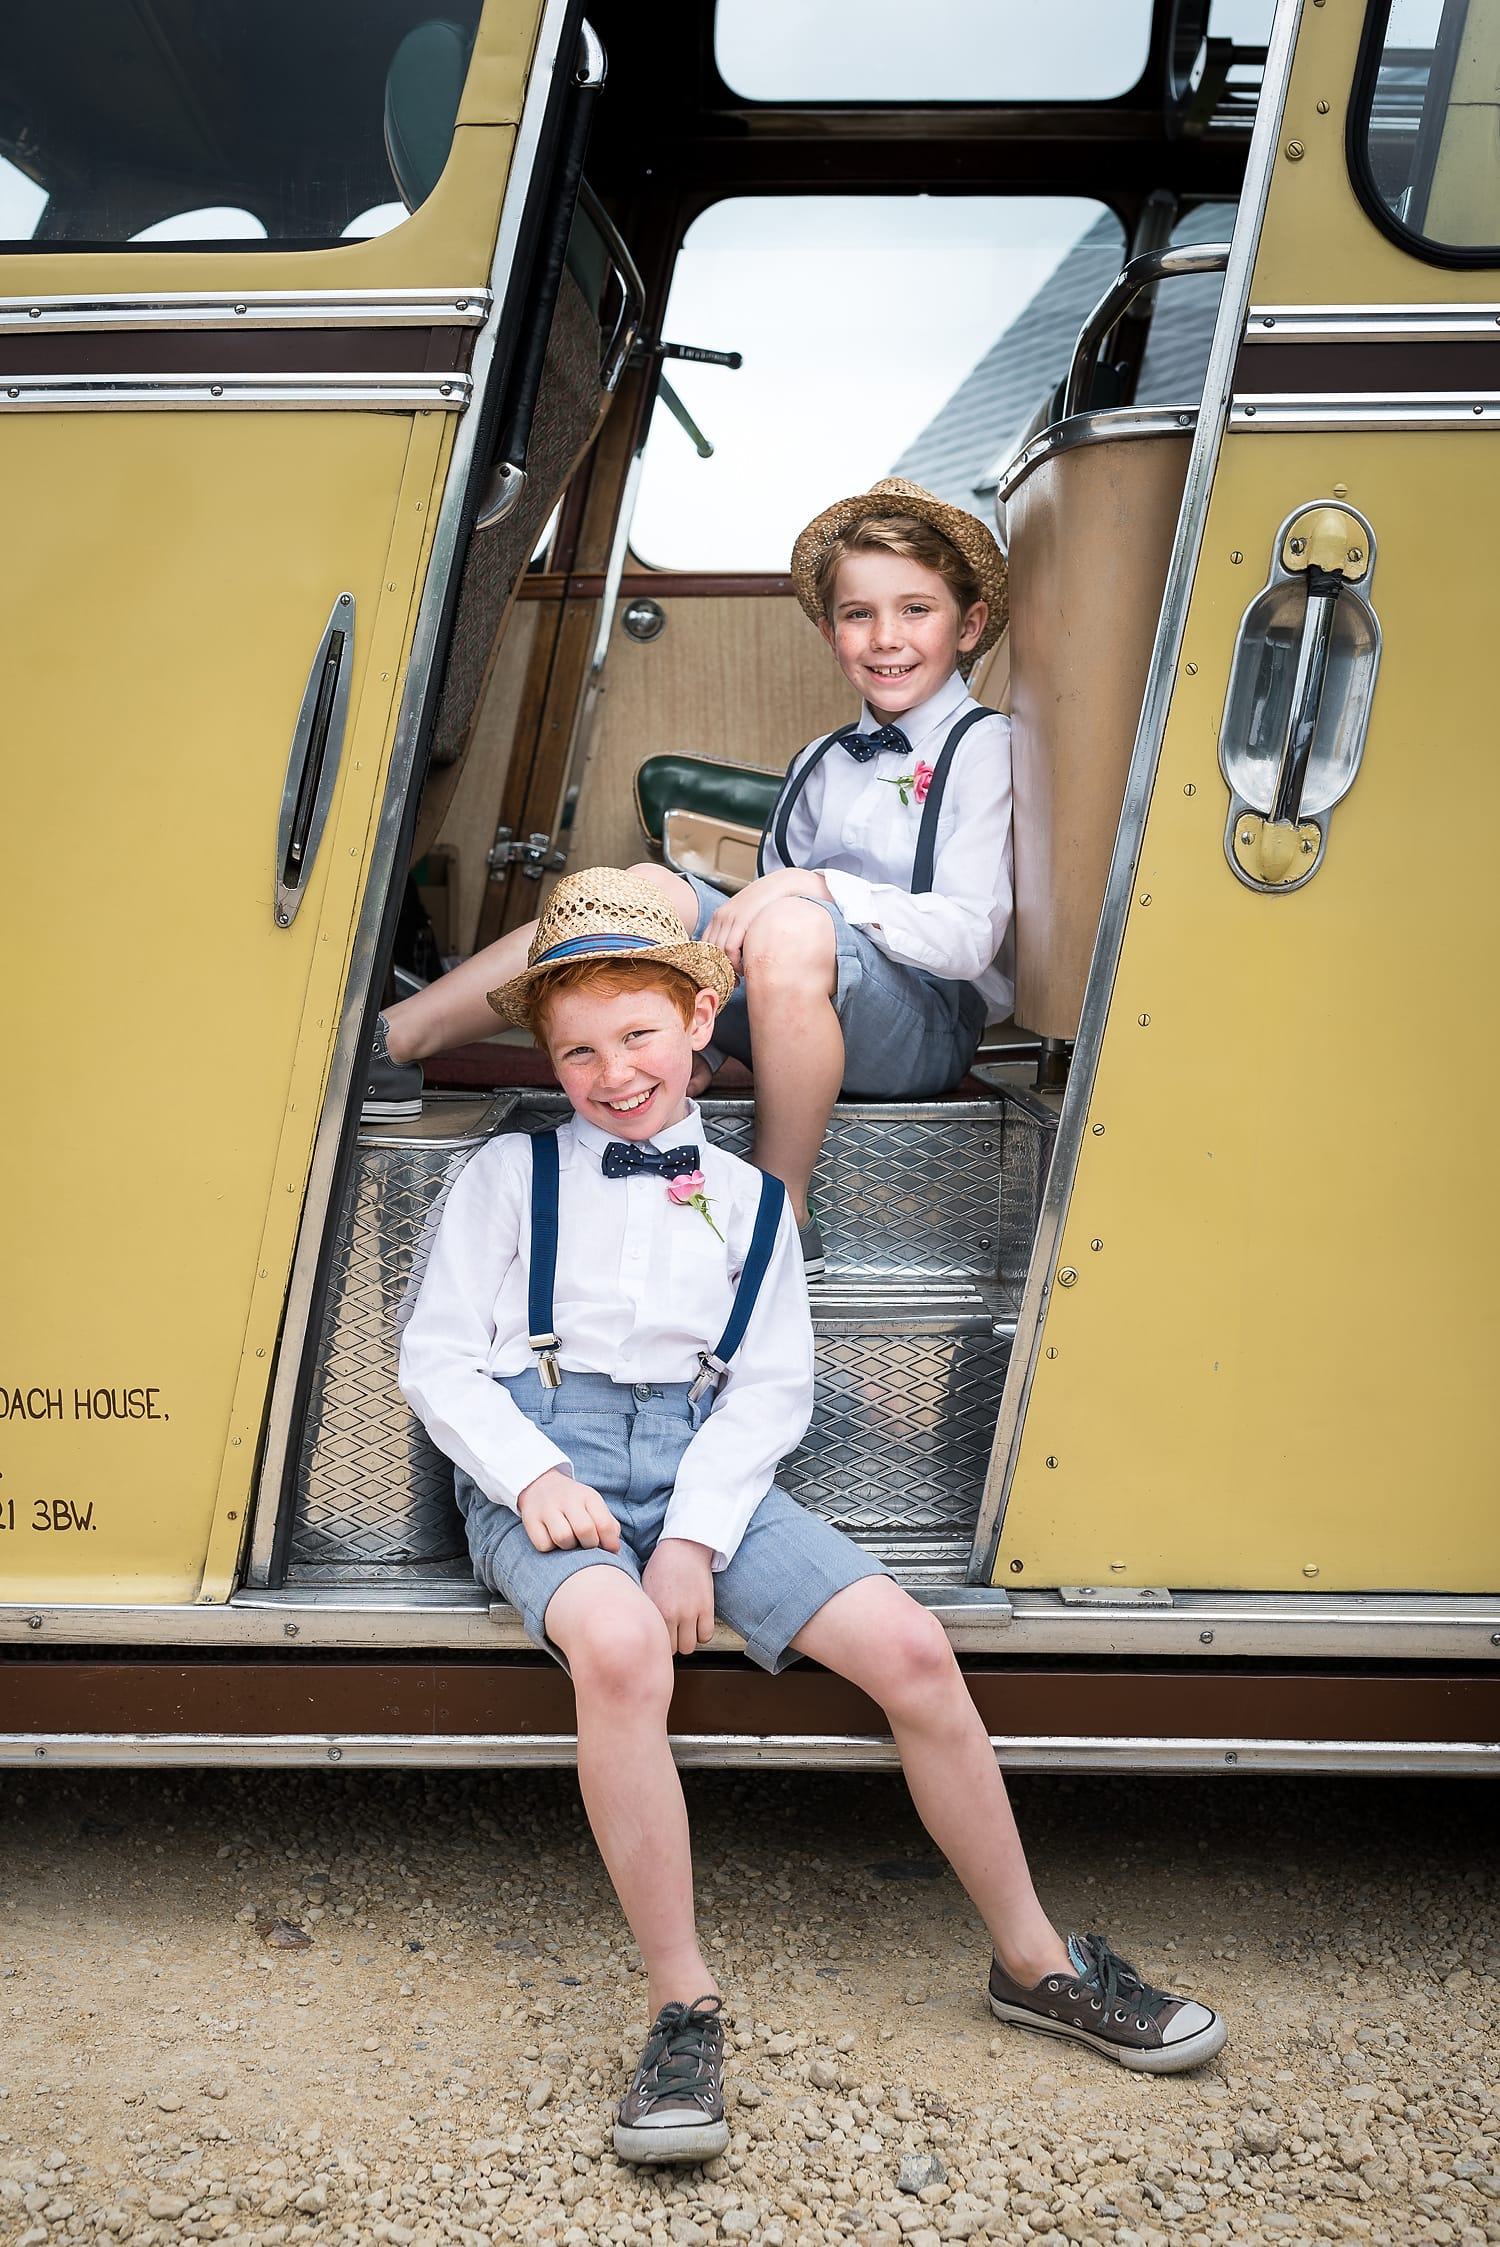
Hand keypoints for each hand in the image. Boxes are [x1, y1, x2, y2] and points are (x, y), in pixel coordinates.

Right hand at [515, 1468, 621, 1553]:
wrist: (540, 1485)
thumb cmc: (574, 1504)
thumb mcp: (593, 1506)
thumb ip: (608, 1525)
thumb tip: (614, 1549)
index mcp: (588, 1496)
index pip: (604, 1523)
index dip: (609, 1543)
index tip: (609, 1550)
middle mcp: (567, 1499)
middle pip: (584, 1530)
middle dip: (589, 1545)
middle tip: (586, 1544)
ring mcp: (547, 1508)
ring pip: (563, 1538)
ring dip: (569, 1547)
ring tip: (569, 1541)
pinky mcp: (530, 1520)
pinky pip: (544, 1545)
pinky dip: (550, 1548)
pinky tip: (552, 1540)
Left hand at [642, 1537, 715, 1655]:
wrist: (684, 1547)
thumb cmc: (662, 1566)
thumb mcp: (645, 1587)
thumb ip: (645, 1611)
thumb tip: (640, 1631)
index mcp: (654, 1609)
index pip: (655, 1642)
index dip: (658, 1641)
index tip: (659, 1636)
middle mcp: (672, 1613)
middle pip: (672, 1649)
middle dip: (672, 1643)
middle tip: (672, 1633)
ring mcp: (691, 1611)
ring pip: (689, 1647)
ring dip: (687, 1640)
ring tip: (684, 1630)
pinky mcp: (707, 1607)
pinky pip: (706, 1636)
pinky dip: (702, 1634)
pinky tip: (697, 1625)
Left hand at [703, 867, 830, 973]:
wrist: (781, 886)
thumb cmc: (767, 906)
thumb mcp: (747, 918)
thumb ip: (738, 934)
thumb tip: (734, 959)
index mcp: (718, 917)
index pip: (703, 946)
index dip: (710, 964)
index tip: (719, 977)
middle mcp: (719, 917)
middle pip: (709, 951)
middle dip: (718, 970)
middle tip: (729, 983)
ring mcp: (728, 918)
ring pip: (719, 952)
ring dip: (728, 969)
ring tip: (739, 977)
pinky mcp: (740, 920)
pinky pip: (730, 948)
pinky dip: (735, 963)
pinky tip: (744, 967)